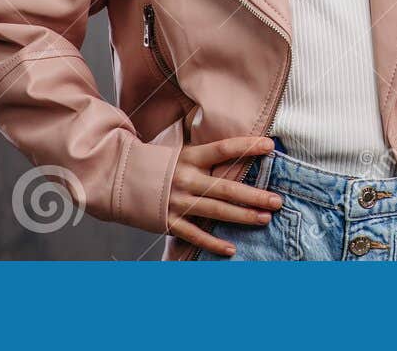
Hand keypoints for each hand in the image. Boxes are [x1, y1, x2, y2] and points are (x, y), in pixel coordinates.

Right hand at [167, 135, 284, 256]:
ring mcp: (177, 201)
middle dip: (254, 195)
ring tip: (265, 218)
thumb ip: (207, 157)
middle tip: (277, 201)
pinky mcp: (169, 221)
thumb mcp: (182, 154)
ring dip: (243, 216)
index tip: (270, 146)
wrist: (120, 179)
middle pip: (226, 187)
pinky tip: (231, 249)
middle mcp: (186, 179)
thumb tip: (238, 152)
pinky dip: (213, 243)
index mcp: (190, 157)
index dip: (246, 147)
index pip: (223, 149)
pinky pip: (195, 234)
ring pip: (216, 211)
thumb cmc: (160, 166)